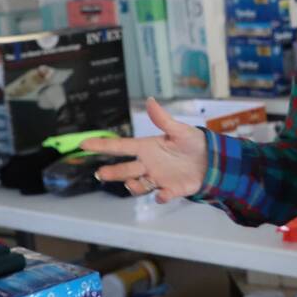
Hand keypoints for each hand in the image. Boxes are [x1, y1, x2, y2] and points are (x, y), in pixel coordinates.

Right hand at [82, 99, 207, 203]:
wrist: (212, 160)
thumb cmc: (193, 143)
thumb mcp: (179, 130)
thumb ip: (163, 119)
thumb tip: (150, 101)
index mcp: (147, 148)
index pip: (121, 147)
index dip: (102, 145)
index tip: (84, 144)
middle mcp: (148, 164)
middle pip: (125, 169)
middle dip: (112, 172)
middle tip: (101, 173)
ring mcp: (158, 178)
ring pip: (138, 185)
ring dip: (133, 186)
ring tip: (132, 183)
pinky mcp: (170, 189)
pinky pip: (161, 195)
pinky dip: (161, 196)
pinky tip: (163, 194)